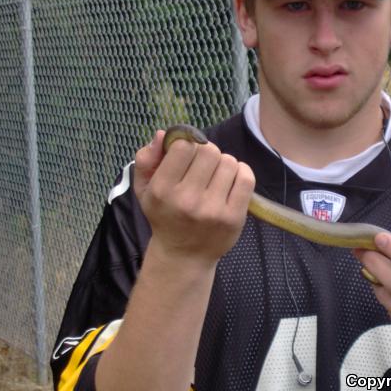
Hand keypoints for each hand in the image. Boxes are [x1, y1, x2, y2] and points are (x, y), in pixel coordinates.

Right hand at [133, 130, 254, 265]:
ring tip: (216, 177)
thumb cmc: (165, 216)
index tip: (188, 155)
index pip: (184, 147)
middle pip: (209, 151)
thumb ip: (147, 159)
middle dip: (207, 153)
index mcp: (162, 190)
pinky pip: (246, 178)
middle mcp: (187, 200)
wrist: (183, 256)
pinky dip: (242, 172)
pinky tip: (232, 179)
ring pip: (229, 162)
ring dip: (224, 164)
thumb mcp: (145, 189)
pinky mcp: (234, 217)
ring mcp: (212, 210)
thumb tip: (163, 134)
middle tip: (204, 166)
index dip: (188, 144)